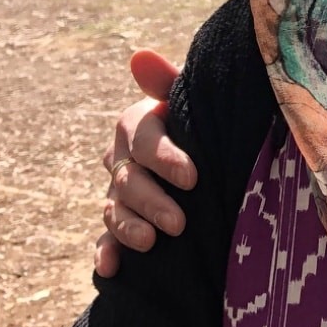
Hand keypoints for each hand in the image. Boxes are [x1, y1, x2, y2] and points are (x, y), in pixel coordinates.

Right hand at [96, 50, 195, 276]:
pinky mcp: (125, 222)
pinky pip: (107, 240)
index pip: (142, 139)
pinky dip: (107, 254)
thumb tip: (139, 56)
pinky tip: (111, 270)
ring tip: (151, 244)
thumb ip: (169, 81)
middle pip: (127, 179)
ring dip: (127, 228)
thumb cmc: (210, 118)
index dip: (164, 158)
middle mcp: (124, 158)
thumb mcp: (197, 98)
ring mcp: (122, 193)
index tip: (193, 177)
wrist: (219, 148)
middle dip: (151, 201)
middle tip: (179, 223)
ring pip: (114, 209)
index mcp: (138, 124)